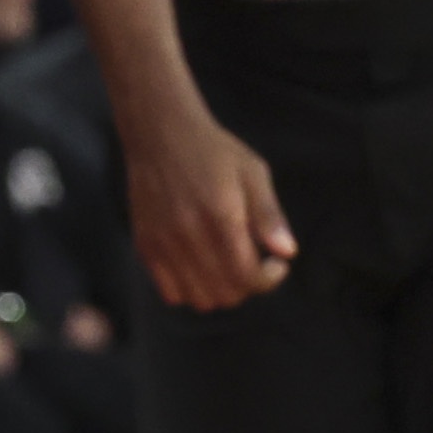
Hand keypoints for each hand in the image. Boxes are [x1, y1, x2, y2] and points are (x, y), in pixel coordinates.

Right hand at [127, 99, 294, 311]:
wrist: (160, 134)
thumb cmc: (213, 151)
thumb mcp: (253, 172)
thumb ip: (269, 214)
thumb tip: (287, 252)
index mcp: (221, 216)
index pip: (248, 277)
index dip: (269, 279)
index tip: (277, 263)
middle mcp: (189, 234)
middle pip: (226, 294)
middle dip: (248, 286)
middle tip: (253, 263)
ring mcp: (163, 243)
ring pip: (199, 299)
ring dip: (221, 291)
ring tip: (228, 267)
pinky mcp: (145, 245)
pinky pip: (170, 292)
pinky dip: (190, 290)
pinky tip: (201, 267)